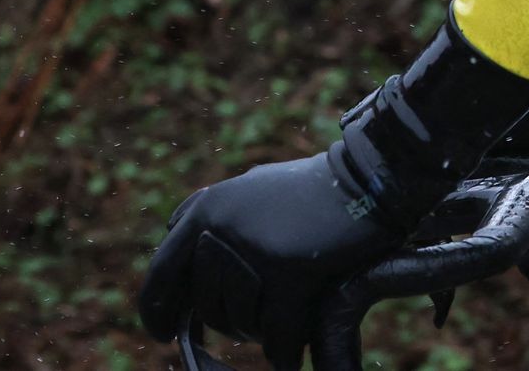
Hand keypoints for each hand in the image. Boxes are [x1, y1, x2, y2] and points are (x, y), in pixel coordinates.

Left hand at [136, 151, 396, 368]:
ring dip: (261, 335)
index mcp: (206, 206)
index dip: (157, 311)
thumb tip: (188, 247)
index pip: (161, 272)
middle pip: (207, 307)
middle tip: (254, 328)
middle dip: (229, 325)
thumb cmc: (317, 187)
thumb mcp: (254, 187)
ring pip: (241, 323)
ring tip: (284, 326)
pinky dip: (284, 353)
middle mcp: (219, 227)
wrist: (371, 175)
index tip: (165, 333)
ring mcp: (252, 249)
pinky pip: (277, 335)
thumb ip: (216, 215)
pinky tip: (291, 358)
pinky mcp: (289, 271)